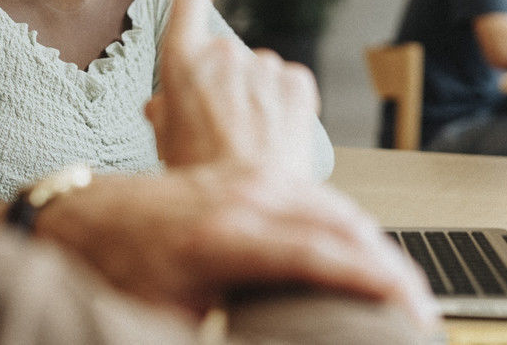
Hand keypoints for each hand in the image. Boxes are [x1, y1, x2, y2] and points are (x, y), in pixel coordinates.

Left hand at [35, 164, 438, 331]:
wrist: (86, 215)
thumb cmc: (118, 265)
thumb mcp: (160, 317)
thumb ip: (211, 331)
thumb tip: (262, 342)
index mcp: (221, 234)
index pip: (315, 253)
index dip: (369, 281)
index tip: (408, 309)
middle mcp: (241, 196)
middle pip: (337, 222)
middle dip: (388, 265)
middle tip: (420, 311)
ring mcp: (246, 180)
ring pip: (330, 202)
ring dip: (373, 241)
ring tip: (404, 287)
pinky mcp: (247, 176)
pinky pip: (312, 193)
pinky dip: (346, 221)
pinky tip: (363, 248)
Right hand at [145, 0, 318, 176]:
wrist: (249, 201)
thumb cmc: (197, 177)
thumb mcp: (164, 143)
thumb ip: (162, 112)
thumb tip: (160, 105)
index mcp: (182, 61)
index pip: (188, 2)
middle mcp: (223, 52)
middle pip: (225, 57)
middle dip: (225, 84)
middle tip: (222, 128)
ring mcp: (263, 64)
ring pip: (259, 73)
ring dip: (256, 96)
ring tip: (250, 140)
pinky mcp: (297, 80)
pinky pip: (288, 84)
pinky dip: (284, 104)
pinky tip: (274, 135)